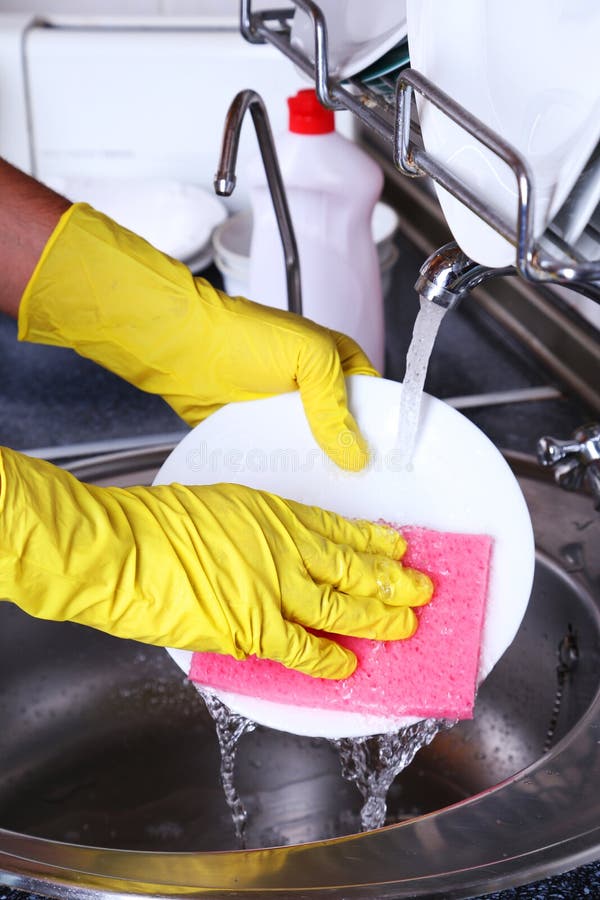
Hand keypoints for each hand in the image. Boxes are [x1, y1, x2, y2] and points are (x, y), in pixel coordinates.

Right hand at [0, 447, 431, 678]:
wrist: (124, 549)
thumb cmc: (157, 523)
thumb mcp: (219, 506)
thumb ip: (254, 532)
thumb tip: (272, 556)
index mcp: (276, 515)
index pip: (341, 531)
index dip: (375, 543)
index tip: (399, 547)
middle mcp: (286, 548)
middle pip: (354, 568)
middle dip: (393, 581)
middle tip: (422, 590)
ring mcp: (275, 589)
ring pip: (343, 607)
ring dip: (378, 618)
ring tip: (405, 625)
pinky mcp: (256, 627)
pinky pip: (305, 649)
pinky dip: (330, 659)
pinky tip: (349, 665)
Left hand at [19, 203, 377, 470]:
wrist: (182, 349)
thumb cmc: (244, 337)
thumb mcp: (307, 356)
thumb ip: (334, 403)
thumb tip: (356, 454)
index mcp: (339, 364)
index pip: (375, 403)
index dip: (384, 432)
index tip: (391, 465)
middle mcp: (317, 392)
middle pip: (347, 434)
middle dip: (354, 459)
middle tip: (365, 493)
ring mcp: (288, 416)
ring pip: (316, 452)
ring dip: (321, 471)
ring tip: (336, 502)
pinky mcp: (261, 435)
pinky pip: (284, 459)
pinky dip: (290, 475)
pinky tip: (300, 496)